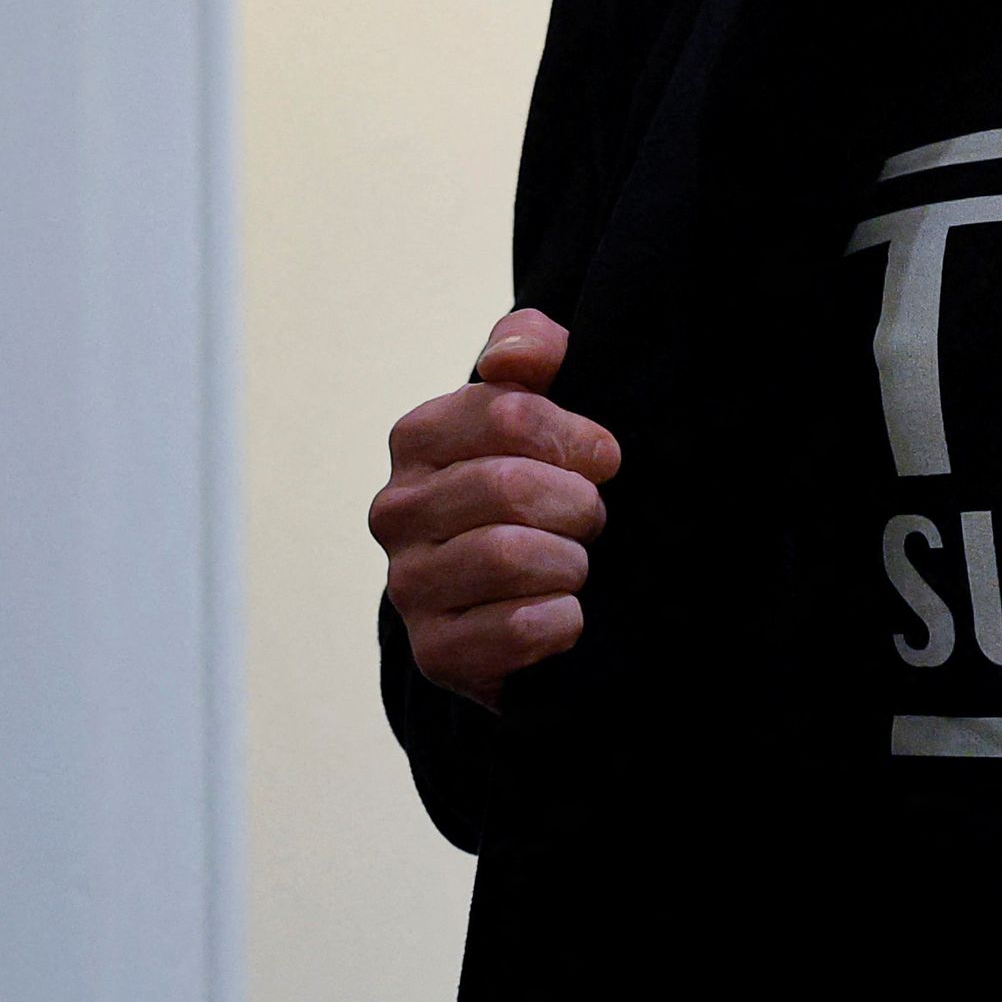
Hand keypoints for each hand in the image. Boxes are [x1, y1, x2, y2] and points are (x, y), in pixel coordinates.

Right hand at [370, 309, 618, 710]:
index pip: (507, 414)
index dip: (577, 437)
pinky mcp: (434, 653)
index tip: (605, 460)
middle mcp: (396, 510)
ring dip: (570, 562)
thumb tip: (512, 358)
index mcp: (418, 438)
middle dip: (576, 504)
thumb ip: (528, 348)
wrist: (526, 596)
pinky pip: (516, 629)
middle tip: (591, 519)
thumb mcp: (539, 401)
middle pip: (509, 486)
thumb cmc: (540, 482)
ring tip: (576, 564)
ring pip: (508, 556)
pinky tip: (566, 614)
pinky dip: (563, 620)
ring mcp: (407, 585)